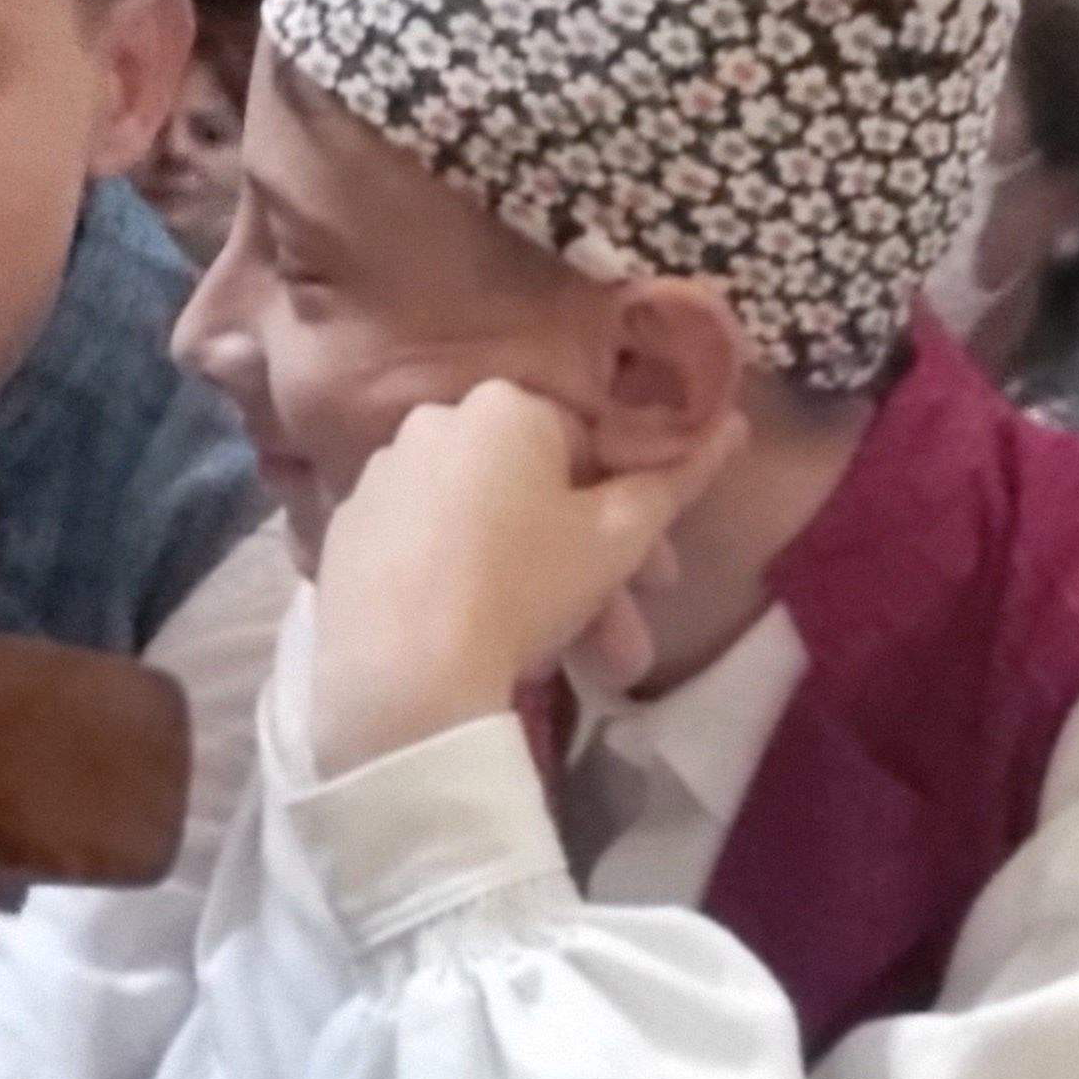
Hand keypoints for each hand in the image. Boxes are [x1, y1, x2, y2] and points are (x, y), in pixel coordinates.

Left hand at [306, 381, 743, 777]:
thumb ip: (677, 479)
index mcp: (508, 406)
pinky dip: (463, 587)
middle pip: (535, 496)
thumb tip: (732, 424)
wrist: (402, 672)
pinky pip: (427, 551)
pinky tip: (483, 645)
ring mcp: (382, 478)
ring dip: (533, 589)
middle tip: (620, 646)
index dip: (636, 521)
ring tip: (560, 666)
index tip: (658, 585)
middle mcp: (436, 422)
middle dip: (589, 572)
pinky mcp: (346, 534)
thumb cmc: (525, 586)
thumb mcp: (618, 540)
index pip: (592, 449)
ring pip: (484, 529)